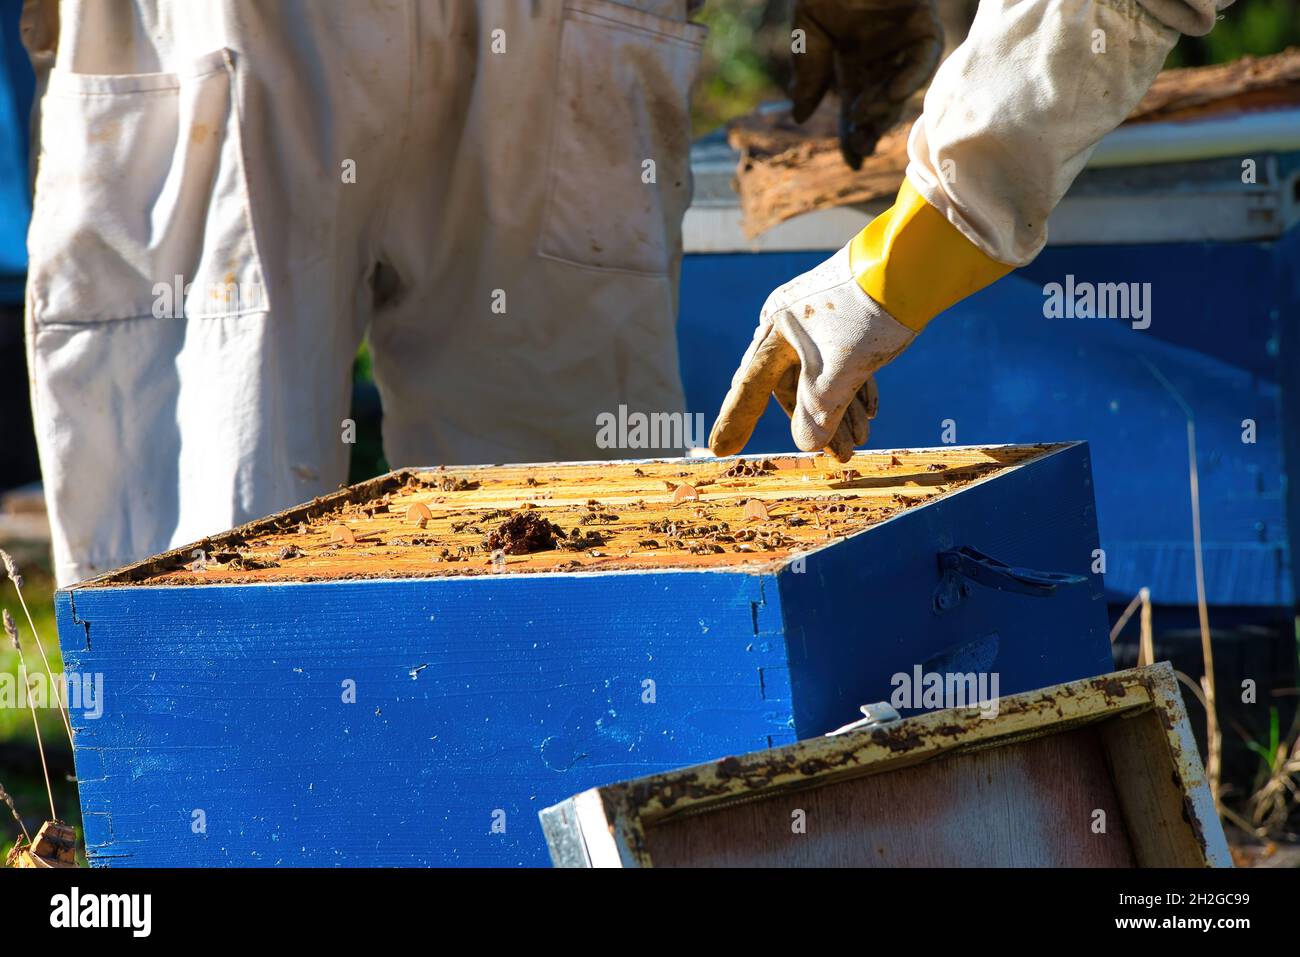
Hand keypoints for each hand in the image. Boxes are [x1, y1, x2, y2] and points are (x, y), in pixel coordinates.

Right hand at [709, 244, 914, 462]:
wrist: (913, 267)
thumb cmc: (868, 316)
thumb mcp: (839, 376)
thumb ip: (817, 415)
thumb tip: (807, 445)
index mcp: (775, 331)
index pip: (750, 387)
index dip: (735, 421)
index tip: (719, 449)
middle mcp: (789, 325)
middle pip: (792, 387)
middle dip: (817, 423)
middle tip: (840, 456)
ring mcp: (817, 321)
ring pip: (819, 377)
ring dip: (840, 411)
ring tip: (862, 442)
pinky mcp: (844, 320)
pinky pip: (839, 363)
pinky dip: (852, 389)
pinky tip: (869, 412)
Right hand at [790, 0, 942, 167]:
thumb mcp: (808, 31)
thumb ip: (808, 72)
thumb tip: (801, 117)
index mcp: (854, 63)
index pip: (855, 108)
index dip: (854, 135)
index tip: (853, 160)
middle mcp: (882, 59)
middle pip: (879, 105)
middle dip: (872, 129)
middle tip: (863, 147)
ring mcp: (904, 45)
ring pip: (900, 90)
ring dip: (884, 108)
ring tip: (864, 116)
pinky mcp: (924, 30)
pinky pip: (921, 64)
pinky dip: (907, 81)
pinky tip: (889, 93)